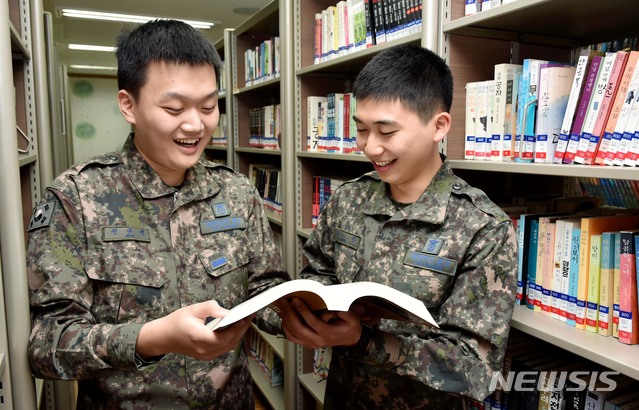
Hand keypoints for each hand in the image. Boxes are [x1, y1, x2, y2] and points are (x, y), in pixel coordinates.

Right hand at [136, 300, 253, 360]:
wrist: (163, 337)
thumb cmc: (176, 322)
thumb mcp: (192, 310)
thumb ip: (210, 308)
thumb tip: (227, 312)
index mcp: (201, 339)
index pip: (225, 336)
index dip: (239, 327)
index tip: (248, 315)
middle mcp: (205, 351)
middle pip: (230, 342)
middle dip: (242, 329)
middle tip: (250, 315)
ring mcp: (206, 355)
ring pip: (229, 346)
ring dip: (238, 334)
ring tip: (245, 320)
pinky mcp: (207, 356)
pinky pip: (224, 348)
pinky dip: (231, 338)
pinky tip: (235, 328)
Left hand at [274, 297, 362, 348]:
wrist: (351, 340)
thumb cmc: (349, 327)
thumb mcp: (351, 317)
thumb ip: (340, 312)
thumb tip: (325, 312)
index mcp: (328, 334)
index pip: (312, 321)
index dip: (302, 309)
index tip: (295, 300)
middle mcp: (318, 341)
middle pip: (298, 328)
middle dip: (289, 313)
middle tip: (285, 301)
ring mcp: (311, 344)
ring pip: (293, 334)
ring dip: (286, 319)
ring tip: (283, 307)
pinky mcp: (307, 344)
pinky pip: (292, 338)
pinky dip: (286, 328)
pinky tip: (285, 318)